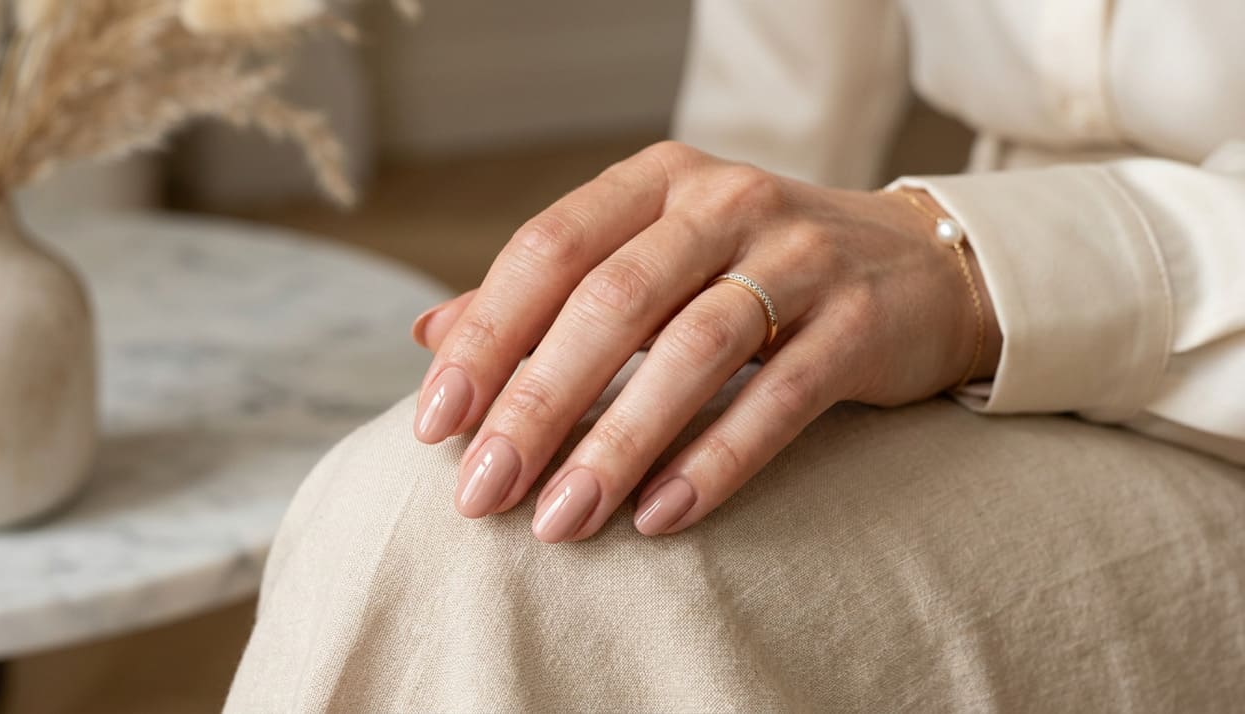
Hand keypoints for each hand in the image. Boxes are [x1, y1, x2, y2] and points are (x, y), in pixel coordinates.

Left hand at [409, 141, 1000, 541]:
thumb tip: (432, 337)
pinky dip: (716, 459)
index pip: (548, 248)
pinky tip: (661, 516)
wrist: (915, 267)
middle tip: (483, 494)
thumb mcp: (652, 259)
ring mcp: (797, 255)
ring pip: (691, 349)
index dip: (486, 338)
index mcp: (655, 182)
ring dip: (618, 444)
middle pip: (610, 302)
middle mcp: (723, 201)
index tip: (437, 425)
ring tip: (561, 522)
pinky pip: (780, 396)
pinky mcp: (857, 321)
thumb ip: (549, 294)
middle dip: (536, 404)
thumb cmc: (754, 270)